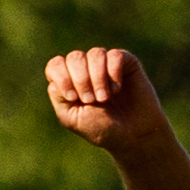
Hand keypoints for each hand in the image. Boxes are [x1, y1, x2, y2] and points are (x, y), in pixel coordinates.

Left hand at [43, 46, 174, 156]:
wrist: (133, 136)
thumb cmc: (101, 129)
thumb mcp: (72, 118)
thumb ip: (59, 96)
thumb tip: (58, 74)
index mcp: (69, 82)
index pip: (56, 65)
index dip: (62, 78)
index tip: (73, 98)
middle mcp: (86, 69)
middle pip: (74, 57)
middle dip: (81, 79)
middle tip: (92, 100)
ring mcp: (106, 64)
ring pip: (95, 54)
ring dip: (98, 78)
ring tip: (105, 98)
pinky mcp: (126, 63)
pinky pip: (115, 55)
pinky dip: (114, 73)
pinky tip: (117, 89)